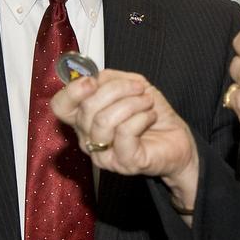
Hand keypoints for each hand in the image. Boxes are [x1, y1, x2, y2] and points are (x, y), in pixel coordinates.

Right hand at [52, 70, 200, 207]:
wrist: (178, 141)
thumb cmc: (152, 114)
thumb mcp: (130, 86)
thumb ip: (109, 79)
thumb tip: (95, 76)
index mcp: (85, 119)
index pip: (60, 107)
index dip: (72, 90)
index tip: (93, 80)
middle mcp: (88, 139)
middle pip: (86, 108)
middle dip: (117, 89)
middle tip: (139, 88)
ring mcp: (104, 155)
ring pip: (104, 120)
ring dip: (131, 103)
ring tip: (147, 102)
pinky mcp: (123, 162)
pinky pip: (124, 132)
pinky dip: (141, 117)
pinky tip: (150, 116)